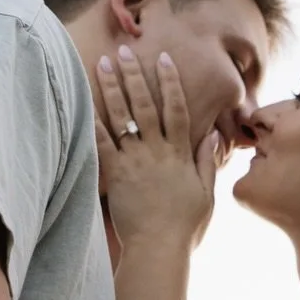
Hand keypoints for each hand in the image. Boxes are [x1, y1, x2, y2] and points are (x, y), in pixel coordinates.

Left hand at [94, 47, 217, 249]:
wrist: (158, 249)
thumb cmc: (184, 226)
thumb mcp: (206, 193)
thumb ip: (207, 161)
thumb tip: (215, 134)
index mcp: (180, 153)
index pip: (177, 109)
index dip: (170, 82)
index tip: (163, 58)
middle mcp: (156, 151)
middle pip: (144, 105)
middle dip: (134, 75)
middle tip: (124, 51)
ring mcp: (134, 161)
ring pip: (121, 117)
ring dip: (111, 88)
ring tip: (102, 63)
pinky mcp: (115, 175)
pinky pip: (102, 143)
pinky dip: (92, 121)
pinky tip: (83, 101)